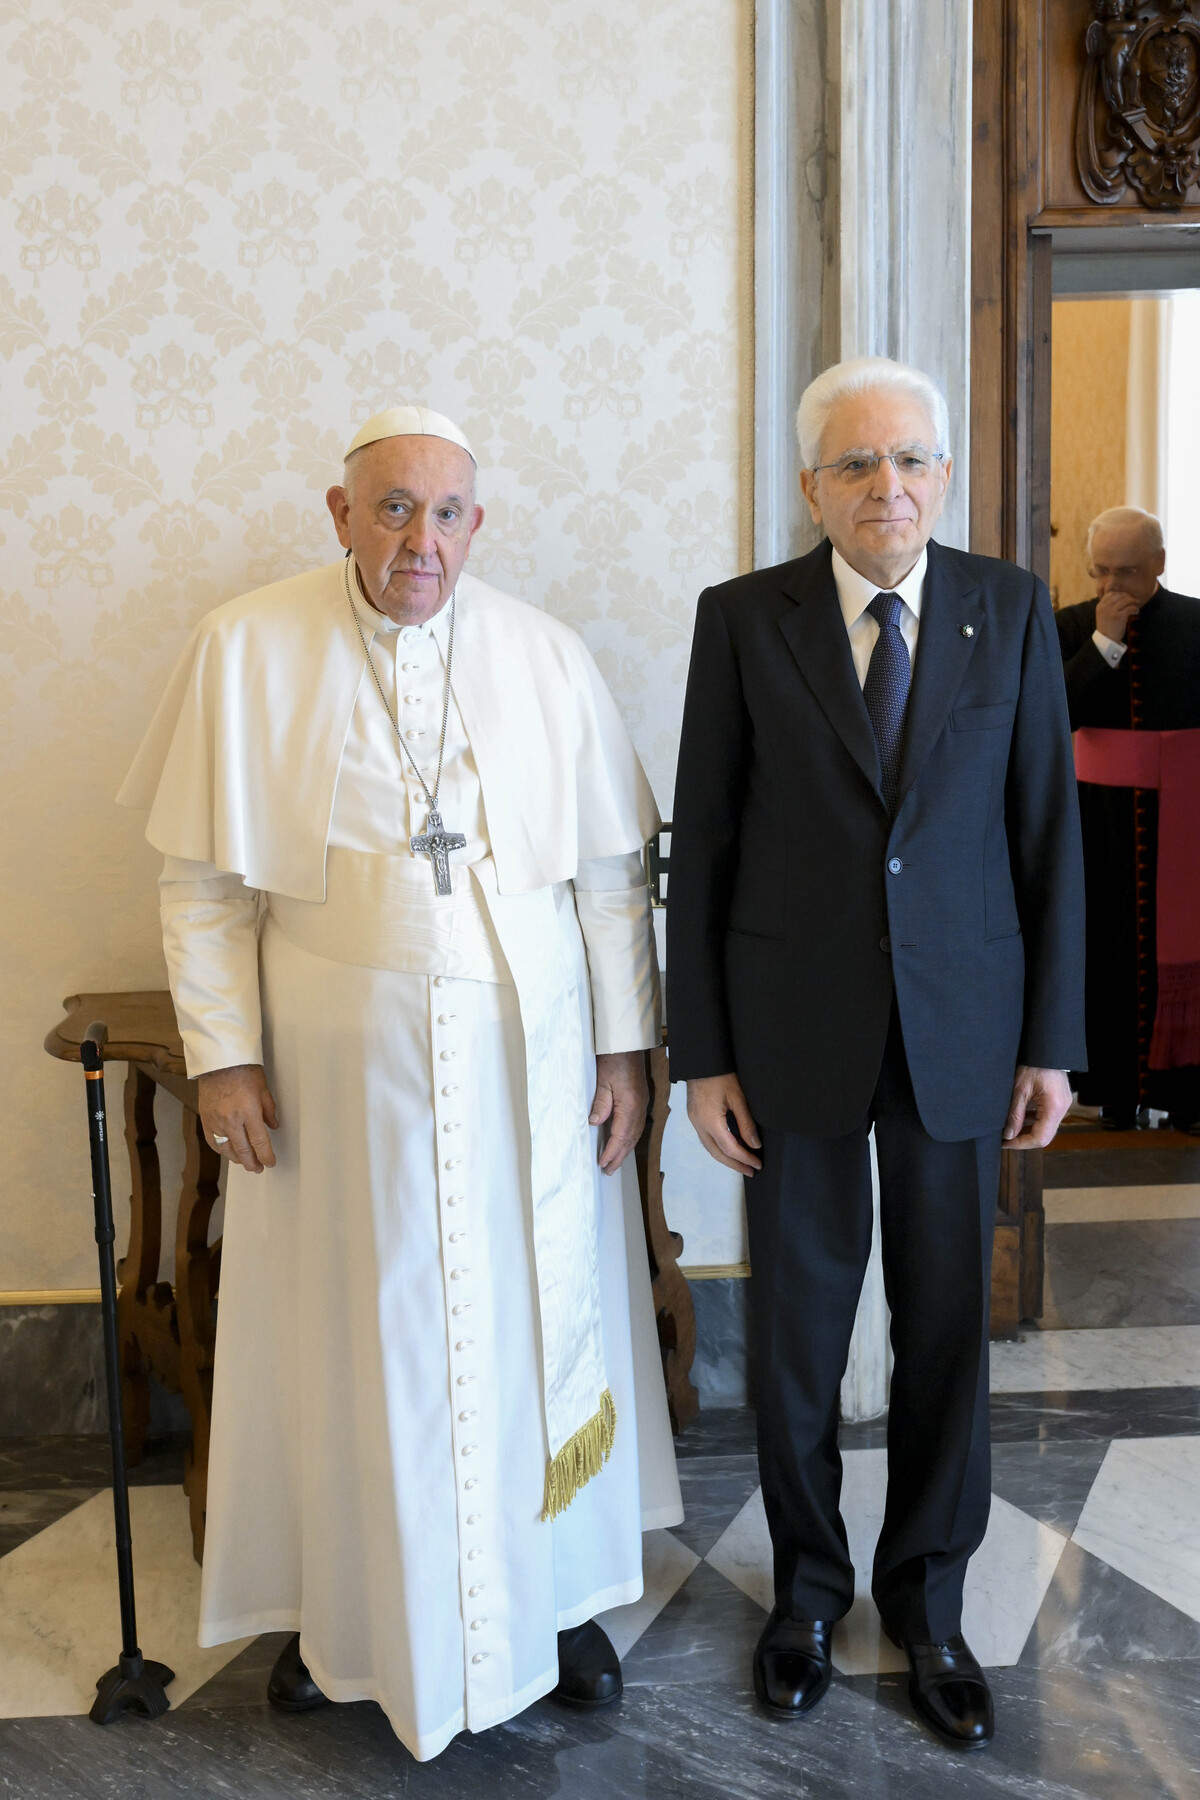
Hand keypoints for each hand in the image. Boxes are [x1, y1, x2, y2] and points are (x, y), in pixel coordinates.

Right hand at [197, 1063, 278, 1172]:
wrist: (218, 1060)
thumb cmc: (243, 1070)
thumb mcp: (263, 1089)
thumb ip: (269, 1110)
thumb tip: (273, 1126)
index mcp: (249, 1112)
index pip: (259, 1142)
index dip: (266, 1156)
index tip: (270, 1163)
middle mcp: (231, 1120)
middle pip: (243, 1151)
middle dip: (252, 1162)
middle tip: (258, 1168)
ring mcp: (216, 1121)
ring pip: (226, 1149)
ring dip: (237, 1159)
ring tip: (245, 1162)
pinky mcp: (205, 1119)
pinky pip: (213, 1141)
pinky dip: (221, 1150)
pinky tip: (228, 1152)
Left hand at [590, 1051, 648, 1174]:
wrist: (627, 1044)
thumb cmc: (614, 1059)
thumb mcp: (602, 1081)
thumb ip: (601, 1103)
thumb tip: (595, 1123)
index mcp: (630, 1105)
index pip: (620, 1136)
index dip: (612, 1152)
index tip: (603, 1163)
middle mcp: (639, 1108)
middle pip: (630, 1139)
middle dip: (619, 1156)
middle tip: (608, 1170)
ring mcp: (641, 1104)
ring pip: (635, 1134)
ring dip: (625, 1149)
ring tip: (615, 1161)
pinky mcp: (640, 1100)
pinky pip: (636, 1125)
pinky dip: (629, 1138)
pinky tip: (623, 1142)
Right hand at [686, 1073, 762, 1176]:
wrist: (701, 1059)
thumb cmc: (720, 1075)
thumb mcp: (738, 1098)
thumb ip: (746, 1123)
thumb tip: (755, 1144)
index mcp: (710, 1121)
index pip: (730, 1148)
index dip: (745, 1158)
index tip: (757, 1164)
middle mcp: (699, 1124)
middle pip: (717, 1153)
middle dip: (734, 1164)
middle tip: (750, 1171)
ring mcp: (694, 1121)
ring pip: (710, 1148)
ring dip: (726, 1158)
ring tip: (741, 1163)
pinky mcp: (694, 1116)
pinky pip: (706, 1138)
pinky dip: (718, 1147)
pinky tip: (728, 1148)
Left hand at [1003, 1065, 1071, 1148]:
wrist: (1046, 1048)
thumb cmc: (1033, 1064)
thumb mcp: (1019, 1089)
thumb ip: (1015, 1114)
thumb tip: (1009, 1134)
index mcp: (1054, 1107)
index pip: (1040, 1138)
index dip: (1021, 1143)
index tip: (1005, 1143)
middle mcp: (1062, 1109)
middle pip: (1045, 1136)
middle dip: (1024, 1139)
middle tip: (1005, 1139)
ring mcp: (1063, 1105)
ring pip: (1046, 1128)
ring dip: (1028, 1131)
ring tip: (1010, 1130)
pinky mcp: (1060, 1100)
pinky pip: (1048, 1117)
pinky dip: (1034, 1121)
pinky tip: (1021, 1118)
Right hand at [1095, 588, 1141, 644]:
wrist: (1106, 640)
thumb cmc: (1107, 628)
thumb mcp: (1104, 615)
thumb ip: (1108, 607)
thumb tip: (1121, 598)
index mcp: (1100, 606)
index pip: (1110, 593)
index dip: (1120, 593)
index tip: (1126, 597)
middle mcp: (1104, 607)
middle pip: (1118, 595)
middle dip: (1128, 596)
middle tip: (1134, 599)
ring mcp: (1111, 612)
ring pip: (1125, 600)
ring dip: (1133, 601)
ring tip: (1137, 603)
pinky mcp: (1118, 617)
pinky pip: (1129, 608)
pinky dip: (1134, 608)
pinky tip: (1136, 610)